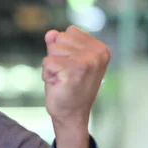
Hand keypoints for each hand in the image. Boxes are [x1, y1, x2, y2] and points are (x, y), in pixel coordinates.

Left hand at [42, 26, 110, 147]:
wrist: (71, 115)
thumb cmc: (68, 87)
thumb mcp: (65, 61)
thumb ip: (59, 44)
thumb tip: (51, 33)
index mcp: (100, 49)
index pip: (69, 32)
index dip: (63, 50)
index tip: (71, 67)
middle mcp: (97, 54)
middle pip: (60, 38)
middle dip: (56, 57)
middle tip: (65, 75)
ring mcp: (87, 62)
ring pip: (52, 49)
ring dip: (51, 66)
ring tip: (62, 79)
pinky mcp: (74, 70)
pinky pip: (47, 62)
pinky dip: (47, 74)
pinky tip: (58, 84)